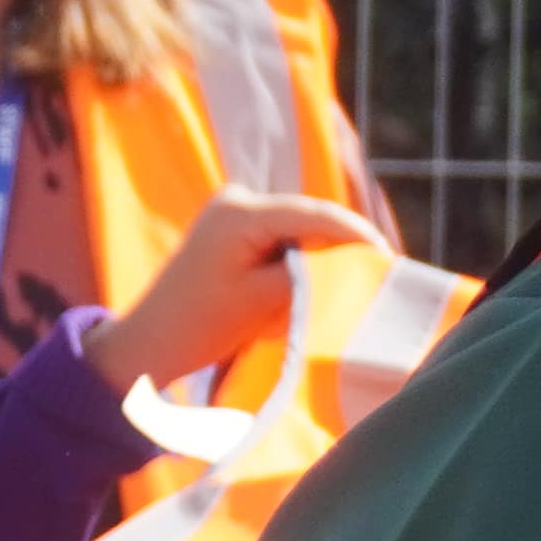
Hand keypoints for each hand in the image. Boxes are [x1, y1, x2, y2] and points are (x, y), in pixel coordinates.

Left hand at [92, 189, 384, 391]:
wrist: (151, 341)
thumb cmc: (200, 324)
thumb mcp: (263, 300)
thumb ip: (307, 274)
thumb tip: (351, 261)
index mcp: (240, 212)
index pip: (313, 214)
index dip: (355, 233)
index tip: (389, 257)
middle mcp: (237, 199)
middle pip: (308, 217)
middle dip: (342, 243)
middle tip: (381, 271)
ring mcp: (233, 211)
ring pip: (298, 228)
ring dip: (323, 251)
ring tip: (355, 277)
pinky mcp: (234, 229)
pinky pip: (281, 237)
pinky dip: (302, 257)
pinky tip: (321, 277)